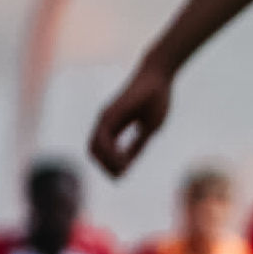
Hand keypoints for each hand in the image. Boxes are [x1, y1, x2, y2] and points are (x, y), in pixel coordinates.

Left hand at [87, 64, 172, 178]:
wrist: (158, 77)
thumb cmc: (156, 99)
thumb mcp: (149, 128)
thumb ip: (138, 144)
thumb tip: (129, 162)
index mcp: (113, 126)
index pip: (103, 151)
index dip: (111, 165)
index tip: (124, 174)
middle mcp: (104, 122)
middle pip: (94, 152)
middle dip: (105, 167)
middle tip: (120, 176)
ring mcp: (104, 118)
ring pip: (94, 148)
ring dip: (106, 164)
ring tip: (122, 171)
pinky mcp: (109, 114)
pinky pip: (102, 139)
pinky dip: (110, 154)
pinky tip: (122, 161)